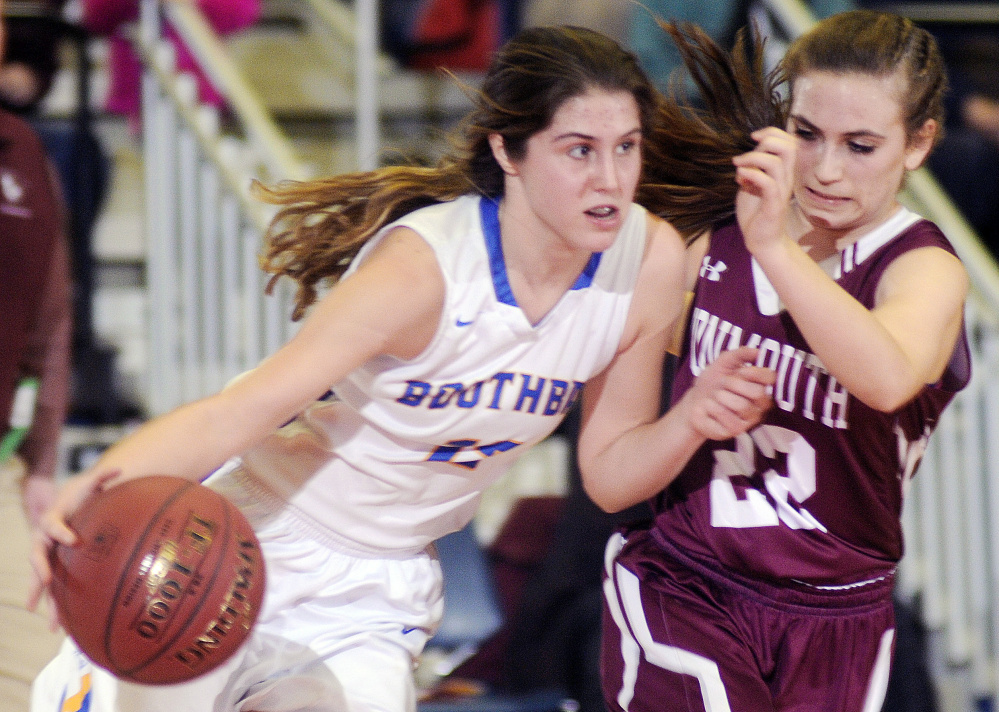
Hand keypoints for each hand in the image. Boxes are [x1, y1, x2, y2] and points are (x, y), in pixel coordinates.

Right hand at [27, 469, 120, 626]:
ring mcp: (47, 556)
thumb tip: (118, 469)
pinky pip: (51, 588)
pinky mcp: (54, 567)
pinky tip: (58, 628)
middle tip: (46, 581)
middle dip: (41, 570)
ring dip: (44, 599)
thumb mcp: (89, 483)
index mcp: (52, 519)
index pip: (52, 525)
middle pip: (38, 557)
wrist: (69, 506)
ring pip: (41, 580)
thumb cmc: (81, 495)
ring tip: (50, 622)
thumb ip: (102, 477)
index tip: (73, 540)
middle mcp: (44, 540)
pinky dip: (53, 607)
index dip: (60, 531)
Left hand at [679, 346, 774, 440]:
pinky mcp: (734, 431)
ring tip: (715, 397)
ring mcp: (748, 420)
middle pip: (757, 393)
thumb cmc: (712, 382)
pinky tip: (709, 408)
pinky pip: (727, 419)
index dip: (753, 372)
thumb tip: (758, 351)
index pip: (771, 378)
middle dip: (733, 384)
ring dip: (720, 397)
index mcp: (761, 387)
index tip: (738, 371)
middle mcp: (759, 405)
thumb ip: (741, 354)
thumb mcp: (724, 362)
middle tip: (722, 385)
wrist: (693, 401)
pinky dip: (712, 409)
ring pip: (741, 406)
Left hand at [733, 127, 795, 256]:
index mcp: (783, 172)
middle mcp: (786, 179)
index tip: (753, 137)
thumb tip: (744, 158)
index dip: (772, 133)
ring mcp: (781, 192)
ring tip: (738, 166)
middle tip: (748, 150)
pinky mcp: (774, 205)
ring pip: (777, 163)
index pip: (789, 142)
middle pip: (789, 147)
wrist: (761, 241)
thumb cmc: (756, 213)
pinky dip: (752, 175)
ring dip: (753, 159)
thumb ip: (752, 170)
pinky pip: (768, 183)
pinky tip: (740, 179)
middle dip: (767, 140)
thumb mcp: (751, 186)